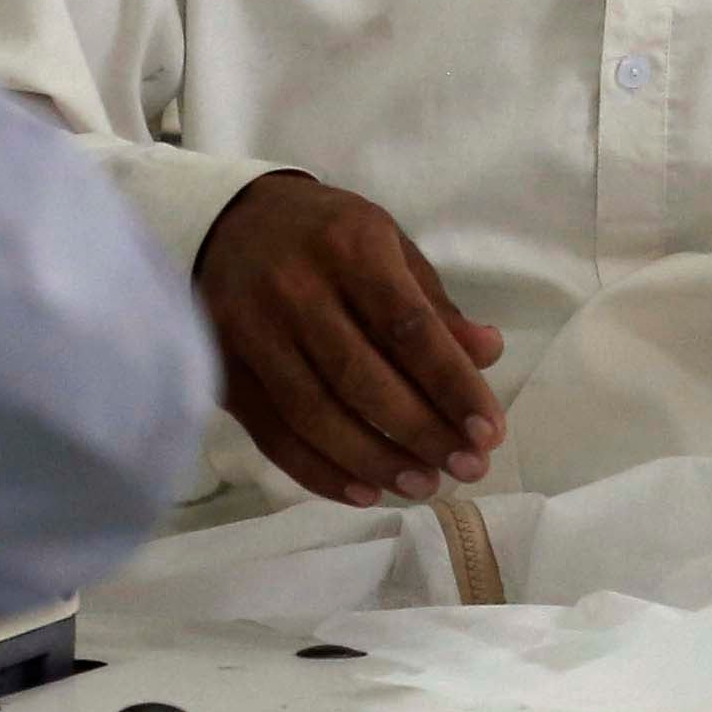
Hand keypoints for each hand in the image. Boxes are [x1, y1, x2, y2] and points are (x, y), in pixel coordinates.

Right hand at [196, 173, 505, 506]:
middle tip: (466, 469)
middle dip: (420, 433)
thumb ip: (435, 305)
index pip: (408, 328)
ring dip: (374, 461)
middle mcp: (295, 288)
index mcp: (350, 247)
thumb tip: (487, 355)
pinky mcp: (224, 368)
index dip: (451, 385)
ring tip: (422, 486)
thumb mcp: (389, 245)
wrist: (230, 220)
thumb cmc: (328, 235)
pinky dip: (319, 472)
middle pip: (361, 378)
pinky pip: (273, 435)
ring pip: (315, 414)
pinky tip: (364, 490)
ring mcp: (252, 330)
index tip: (488, 432)